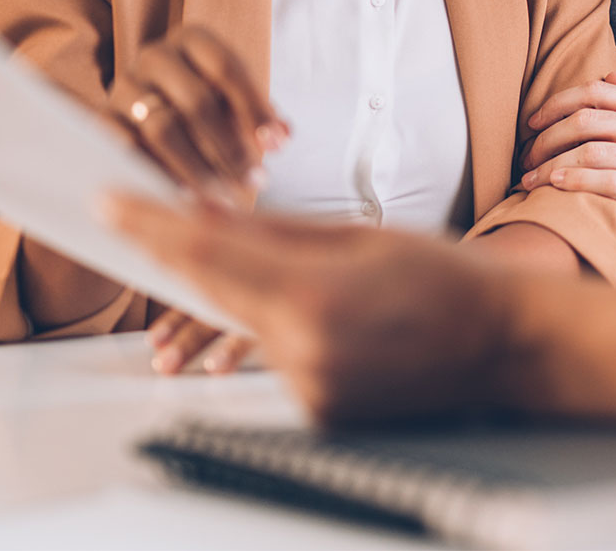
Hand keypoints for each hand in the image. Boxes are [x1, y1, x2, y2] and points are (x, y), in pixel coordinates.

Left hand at [104, 197, 512, 423]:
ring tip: (261, 263)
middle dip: (181, 255)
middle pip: (215, 295)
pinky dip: (277, 328)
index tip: (110, 203)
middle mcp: (301, 352)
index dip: (153, 227)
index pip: (208, 255)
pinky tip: (318, 309)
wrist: (505, 343)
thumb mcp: (361, 236)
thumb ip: (275, 231)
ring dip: (241, 294)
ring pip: (247, 327)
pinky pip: (276, 359)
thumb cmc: (447, 277)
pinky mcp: (318, 412)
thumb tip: (207, 212)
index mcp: (313, 296)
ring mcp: (309, 391)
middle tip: (145, 218)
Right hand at [112, 25, 288, 201]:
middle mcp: (155, 55)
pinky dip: (160, 174)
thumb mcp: (237, 99)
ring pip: (163, 129)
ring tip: (225, 195)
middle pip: (197, 102)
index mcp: (194, 39)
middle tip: (255, 182)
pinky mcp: (101, 118)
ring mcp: (124, 86)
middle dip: (231, 148)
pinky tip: (185, 195)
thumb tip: (282, 138)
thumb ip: (262, 116)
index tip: (276, 148)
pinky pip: (129, 150)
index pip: (228, 69)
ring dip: (199, 168)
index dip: (254, 110)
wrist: (149, 104)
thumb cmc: (208, 100)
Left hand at [520, 72, 615, 271]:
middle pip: (588, 120)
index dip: (557, 103)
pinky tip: (556, 186)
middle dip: (547, 136)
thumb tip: (610, 77)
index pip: (597, 92)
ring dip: (552, 164)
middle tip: (525, 155)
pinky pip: (609, 183)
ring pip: (593, 151)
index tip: (531, 122)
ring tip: (530, 177)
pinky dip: (576, 182)